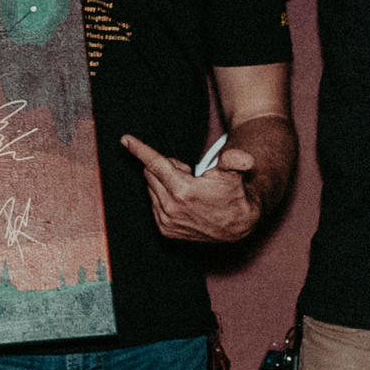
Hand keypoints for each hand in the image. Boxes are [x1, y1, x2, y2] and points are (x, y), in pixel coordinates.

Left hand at [122, 133, 260, 241]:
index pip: (156, 164)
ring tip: (189, 189)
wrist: (236, 226)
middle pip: (151, 173)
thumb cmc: (233, 194)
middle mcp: (170, 207)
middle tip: (189, 173)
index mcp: (183, 190)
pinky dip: (164, 197)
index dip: (140, 150)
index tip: (125, 139)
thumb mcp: (234, 174)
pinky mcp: (165, 230)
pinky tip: (183, 201)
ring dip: (165, 183)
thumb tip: (244, 157)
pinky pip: (153, 203)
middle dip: (166, 167)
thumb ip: (234, 161)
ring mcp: (166, 220)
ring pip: (151, 188)